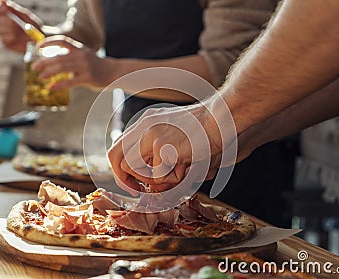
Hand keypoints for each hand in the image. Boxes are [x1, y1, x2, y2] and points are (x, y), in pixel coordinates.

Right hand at [0, 1, 42, 52]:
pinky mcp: (6, 43)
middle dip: (6, 21)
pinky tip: (16, 38)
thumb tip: (3, 1)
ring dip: (9, 30)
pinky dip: (10, 38)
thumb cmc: (33, 26)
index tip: (3, 9)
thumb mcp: (26, 16)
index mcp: (6, 15)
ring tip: (19, 31)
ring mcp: (3, 34)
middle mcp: (2, 24)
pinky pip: (3, 40)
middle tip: (15, 22)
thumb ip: (15, 9)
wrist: (40, 40)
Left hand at [33, 35, 115, 89]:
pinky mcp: (88, 78)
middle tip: (35, 66)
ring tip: (41, 76)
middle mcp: (81, 55)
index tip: (38, 47)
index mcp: (79, 48)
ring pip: (63, 68)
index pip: (62, 41)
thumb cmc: (95, 66)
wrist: (113, 72)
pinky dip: (59, 84)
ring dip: (49, 72)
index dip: (49, 43)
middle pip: (59, 57)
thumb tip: (51, 63)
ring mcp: (85, 67)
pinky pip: (70, 81)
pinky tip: (52, 87)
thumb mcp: (84, 56)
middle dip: (44, 61)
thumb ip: (70, 57)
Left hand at [107, 100, 232, 192]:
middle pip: (116, 157)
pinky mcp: (161, 146)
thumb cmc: (205, 131)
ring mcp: (150, 135)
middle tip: (139, 190)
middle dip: (125, 179)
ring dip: (154, 179)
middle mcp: (144, 126)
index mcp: (146, 122)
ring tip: (177, 171)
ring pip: (134, 170)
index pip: (118, 146)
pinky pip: (156, 176)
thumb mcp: (176, 137)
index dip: (120, 168)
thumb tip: (149, 184)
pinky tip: (186, 166)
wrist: (221, 119)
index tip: (133, 183)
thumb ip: (159, 155)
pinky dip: (171, 179)